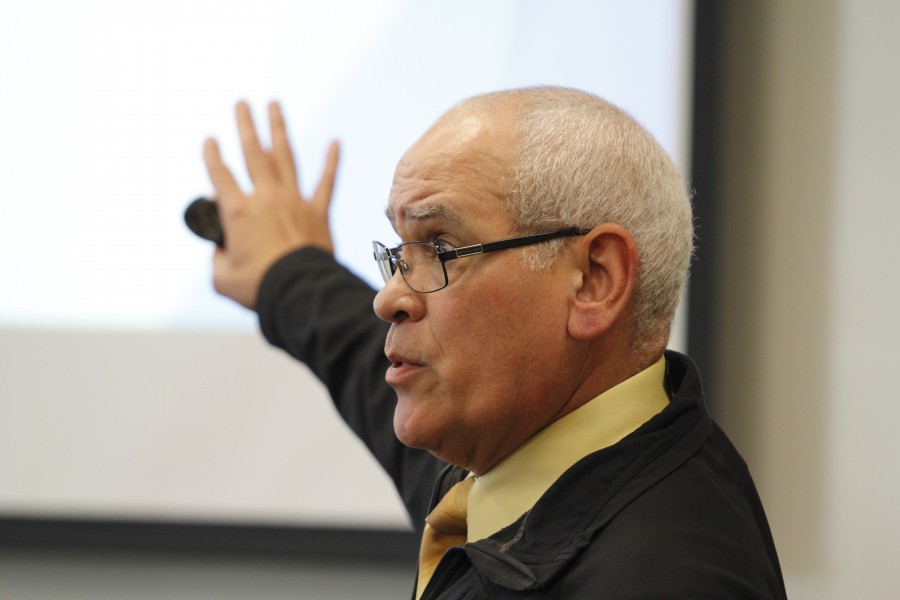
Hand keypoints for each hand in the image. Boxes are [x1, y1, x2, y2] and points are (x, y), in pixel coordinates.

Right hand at [203, 100, 339, 308]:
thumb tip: (222, 253)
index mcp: (238, 211)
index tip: (210, 140)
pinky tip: (336, 142)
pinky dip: (332, 162)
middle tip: (241, 103)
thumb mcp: (223, 277)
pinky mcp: (318, 212)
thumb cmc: (259, 287)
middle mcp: (266, 198)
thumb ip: (218, 260)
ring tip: (274, 105)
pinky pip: (327, 182)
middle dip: (245, 125)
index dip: (212, 155)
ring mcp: (294, 201)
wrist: (299, 291)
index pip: (220, 175)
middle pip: (253, 153)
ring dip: (279, 129)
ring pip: (285, 157)